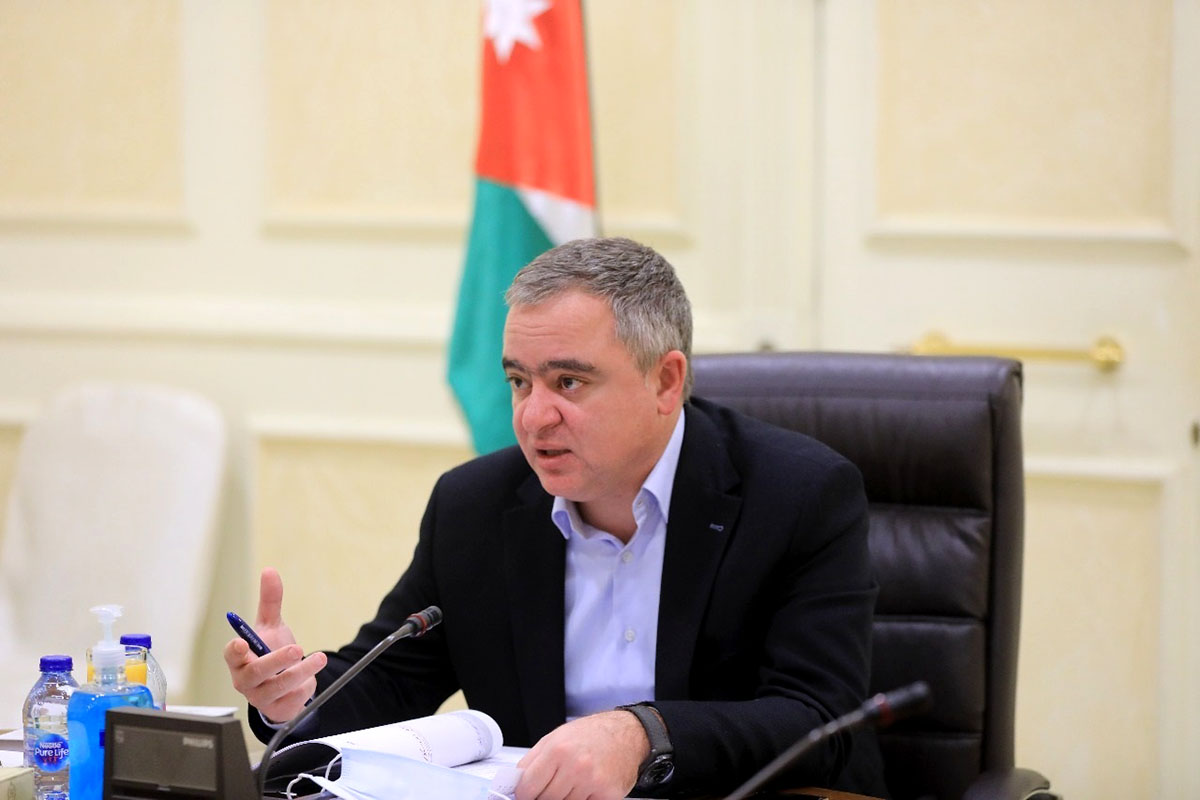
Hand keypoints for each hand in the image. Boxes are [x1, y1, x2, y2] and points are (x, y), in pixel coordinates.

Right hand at [222, 567, 326, 722]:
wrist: (284, 686)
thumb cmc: (269, 653)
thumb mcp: (271, 627)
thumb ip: (270, 601)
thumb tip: (270, 570)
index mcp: (239, 659)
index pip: (231, 655)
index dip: (235, 651)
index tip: (243, 643)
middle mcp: (245, 680)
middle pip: (256, 672)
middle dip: (277, 660)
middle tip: (297, 648)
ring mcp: (260, 698)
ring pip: (279, 687)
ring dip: (302, 672)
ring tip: (319, 658)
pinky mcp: (277, 710)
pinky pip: (294, 699)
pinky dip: (307, 686)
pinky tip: (310, 680)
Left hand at [515, 710, 647, 799]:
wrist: (626, 733)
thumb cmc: (590, 735)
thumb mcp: (555, 738)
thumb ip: (532, 761)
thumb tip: (514, 784)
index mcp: (557, 750)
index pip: (528, 787)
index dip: (524, 793)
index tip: (527, 794)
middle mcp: (575, 766)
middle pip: (545, 799)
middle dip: (544, 796)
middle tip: (553, 785)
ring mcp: (592, 782)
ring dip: (565, 798)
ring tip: (572, 782)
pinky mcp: (607, 794)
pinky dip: (583, 799)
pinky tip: (587, 787)